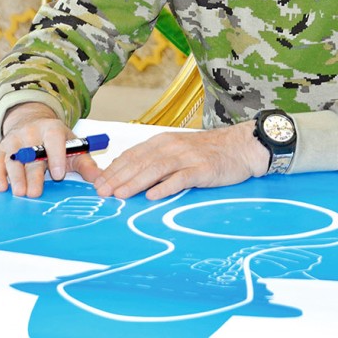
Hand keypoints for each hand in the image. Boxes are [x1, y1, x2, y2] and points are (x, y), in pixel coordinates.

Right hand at [0, 102, 100, 197]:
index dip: (56, 156)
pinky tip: (2, 187)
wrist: (33, 124)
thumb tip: (99, 178)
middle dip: (33, 174)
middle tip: (35, 193)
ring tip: (20, 192)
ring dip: (16, 176)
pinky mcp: (1, 148)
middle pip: (32, 153)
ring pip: (13, 158)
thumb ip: (85, 164)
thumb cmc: (56, 142)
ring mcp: (14, 139)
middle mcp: (32, 131)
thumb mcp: (73, 148)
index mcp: (52, 128)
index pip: (54, 140)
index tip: (59, 174)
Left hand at [93, 121, 269, 200]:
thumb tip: (128, 174)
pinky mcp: (203, 169)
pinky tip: (153, 196)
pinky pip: (182, 178)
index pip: (133, 154)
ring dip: (136, 181)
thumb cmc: (208, 151)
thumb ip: (156, 159)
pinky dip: (166, 187)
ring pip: (157, 168)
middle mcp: (173, 146)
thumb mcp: (179, 150)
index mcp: (164, 141)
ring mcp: (188, 157)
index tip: (97, 184)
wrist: (241, 146)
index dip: (114, 169)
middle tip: (101, 193)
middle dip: (118, 177)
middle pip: (141, 161)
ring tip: (120, 194)